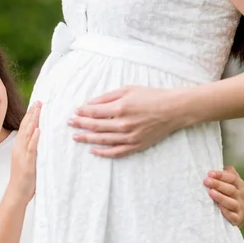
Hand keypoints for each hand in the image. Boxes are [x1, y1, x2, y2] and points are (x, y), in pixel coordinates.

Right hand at [9, 102, 40, 201]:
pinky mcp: (27, 163)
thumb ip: (32, 148)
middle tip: (39, 101)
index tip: (37, 104)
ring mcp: (22, 155)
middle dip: (32, 113)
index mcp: (19, 146)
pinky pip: (31, 148)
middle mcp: (19, 148)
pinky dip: (34, 138)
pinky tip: (38, 130)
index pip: (25, 127)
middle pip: (25, 127)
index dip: (30, 115)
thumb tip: (40, 137)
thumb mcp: (29, 159)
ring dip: (33, 121)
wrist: (17, 192)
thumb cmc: (25, 177)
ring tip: (38, 110)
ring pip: (27, 134)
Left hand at [68, 86, 184, 157]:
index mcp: (120, 108)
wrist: (174, 109)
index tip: (74, 112)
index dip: (82, 112)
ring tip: (76, 137)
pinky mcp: (136, 145)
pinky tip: (93, 150)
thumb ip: (107, 97)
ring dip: (87, 139)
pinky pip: (116, 152)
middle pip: (95, 126)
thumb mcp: (128, 89)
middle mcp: (123, 124)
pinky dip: (103, 152)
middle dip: (80, 125)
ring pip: (102, 140)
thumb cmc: (151, 96)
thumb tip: (90, 103)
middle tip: (70, 124)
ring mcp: (130, 137)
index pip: (94, 112)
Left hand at [204, 166, 243, 227]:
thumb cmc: (232, 195)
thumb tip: (224, 166)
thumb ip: (228, 174)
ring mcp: (239, 208)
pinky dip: (227, 212)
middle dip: (218, 184)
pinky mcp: (237, 219)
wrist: (243, 213)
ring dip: (221, 197)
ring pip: (231, 203)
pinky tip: (219, 208)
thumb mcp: (232, 183)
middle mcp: (240, 196)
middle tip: (206, 181)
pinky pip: (233, 216)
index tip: (210, 173)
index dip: (221, 175)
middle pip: (230, 189)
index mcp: (239, 186)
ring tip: (211, 193)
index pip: (232, 179)